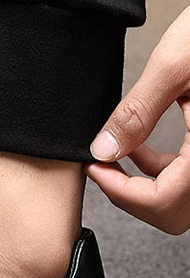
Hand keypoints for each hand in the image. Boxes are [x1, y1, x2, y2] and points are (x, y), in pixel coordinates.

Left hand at [85, 5, 189, 234]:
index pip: (165, 202)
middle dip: (132, 196)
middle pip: (174, 211)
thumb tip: (103, 150)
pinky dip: (163, 168)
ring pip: (183, 198)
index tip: (95, 168)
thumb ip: (137, 112)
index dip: (122, 193)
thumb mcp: (176, 66)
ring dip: (145, 183)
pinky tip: (140, 145)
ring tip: (116, 154)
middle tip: (103, 168)